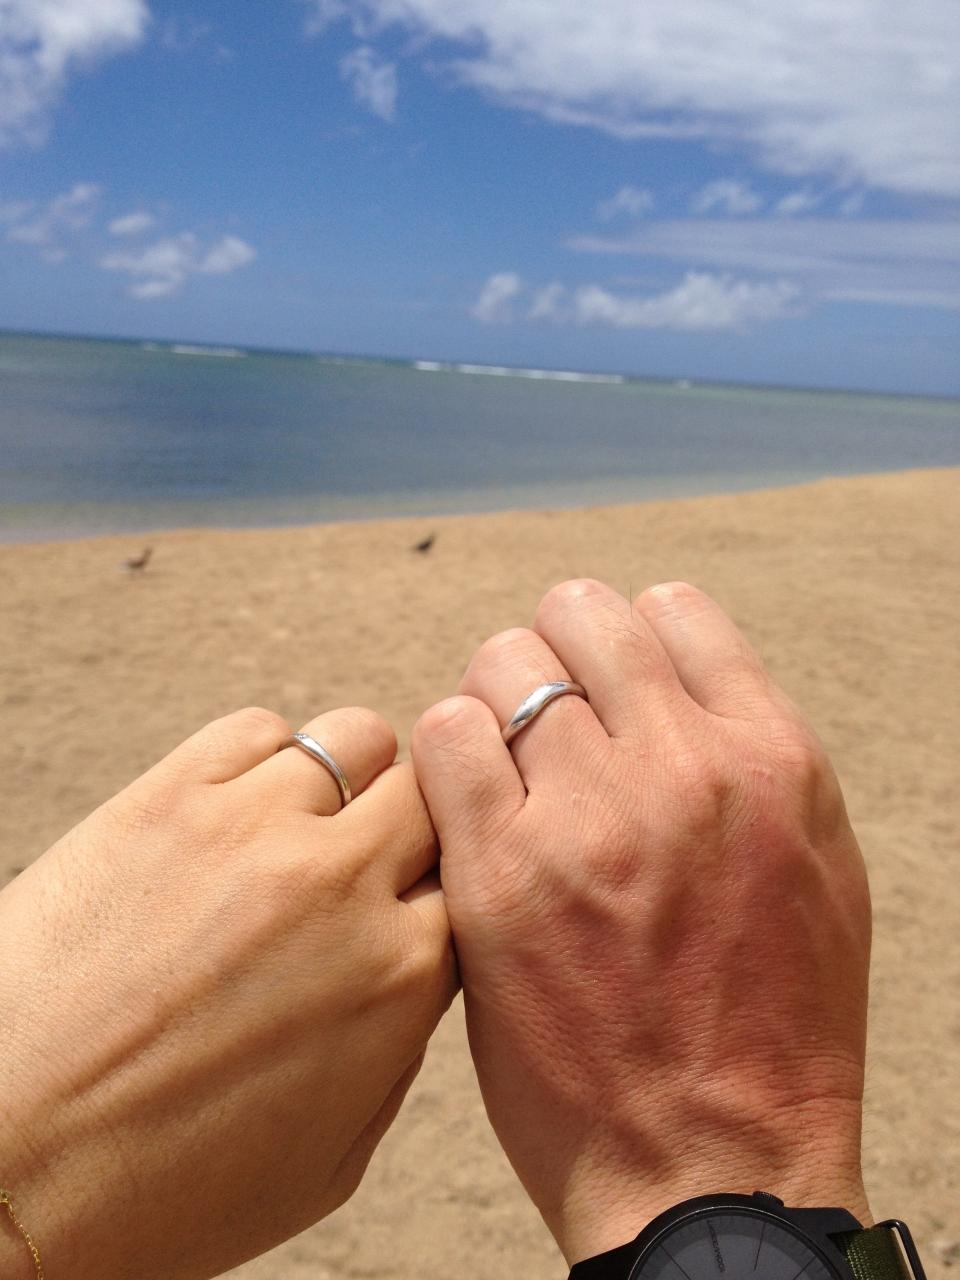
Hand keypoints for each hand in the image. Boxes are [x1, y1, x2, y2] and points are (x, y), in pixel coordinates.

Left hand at [0, 706, 455, 1279]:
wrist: (6, 1163)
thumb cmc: (156, 1185)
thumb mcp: (331, 1161)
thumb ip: (401, 1048)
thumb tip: (416, 970)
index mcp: (398, 976)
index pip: (474, 880)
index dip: (445, 890)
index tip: (418, 899)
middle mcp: (340, 886)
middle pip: (434, 795)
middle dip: (415, 824)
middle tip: (376, 850)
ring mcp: (252, 830)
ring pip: (359, 741)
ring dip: (350, 780)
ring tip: (305, 824)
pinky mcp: (168, 798)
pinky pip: (257, 731)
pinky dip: (263, 759)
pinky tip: (236, 812)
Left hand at [412, 579, 871, 1264]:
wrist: (711, 1164)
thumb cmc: (773, 1022)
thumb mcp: (815, 868)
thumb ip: (754, 757)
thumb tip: (679, 681)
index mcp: (770, 758)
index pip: (674, 611)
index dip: (632, 637)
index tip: (611, 680)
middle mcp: (682, 769)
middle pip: (580, 617)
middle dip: (558, 650)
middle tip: (548, 712)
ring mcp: (587, 819)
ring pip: (504, 664)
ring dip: (498, 701)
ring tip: (505, 765)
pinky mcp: (500, 876)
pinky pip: (444, 736)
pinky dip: (448, 750)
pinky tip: (465, 803)